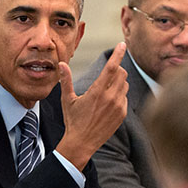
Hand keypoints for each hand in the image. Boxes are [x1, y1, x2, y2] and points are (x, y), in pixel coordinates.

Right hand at [54, 42, 128, 169]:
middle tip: (108, 73)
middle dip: (116, 69)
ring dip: (119, 82)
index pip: (111, 67)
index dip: (117, 54)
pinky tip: (108, 102)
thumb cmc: (73, 121)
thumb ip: (66, 80)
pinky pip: (125, 98)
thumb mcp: (67, 99)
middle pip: (121, 74)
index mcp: (96, 92)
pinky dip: (119, 95)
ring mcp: (118, 107)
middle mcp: (110, 98)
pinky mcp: (122, 115)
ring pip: (125, 85)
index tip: (122, 44)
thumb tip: (62, 64)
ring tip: (106, 89)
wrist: (82, 143)